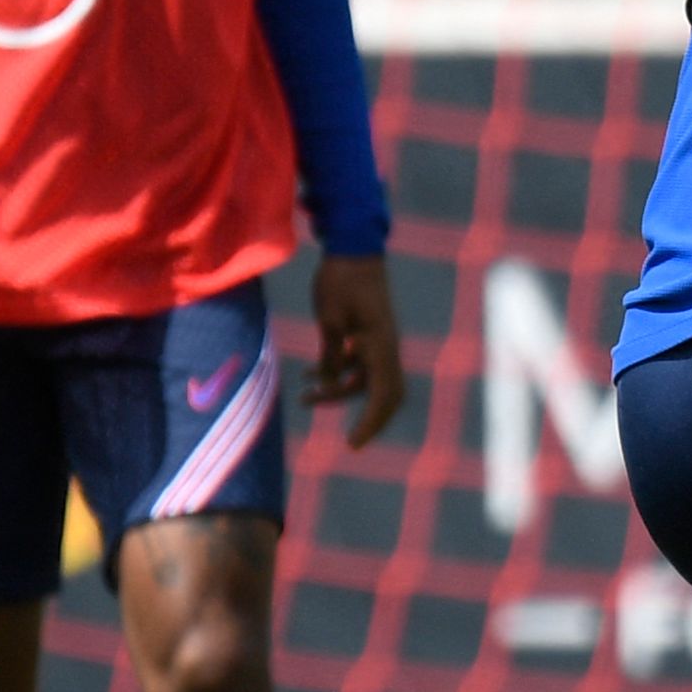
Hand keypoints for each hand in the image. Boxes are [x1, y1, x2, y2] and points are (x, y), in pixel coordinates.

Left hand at [306, 254, 405, 449]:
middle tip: (348, 441)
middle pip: (384, 395)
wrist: (354, 247)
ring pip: (366, 380)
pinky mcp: (369, 334)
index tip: (352, 445)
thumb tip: (329, 381)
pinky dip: (337, 373)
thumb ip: (332, 354)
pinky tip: (309, 377)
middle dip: (367, 418)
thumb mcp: (330, 319)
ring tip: (305, 397)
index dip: (370, 423)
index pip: (382, 396)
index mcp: (380, 346)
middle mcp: (386, 347)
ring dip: (340, 392)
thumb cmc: (341, 280)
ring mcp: (379, 341)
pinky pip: (357, 364)